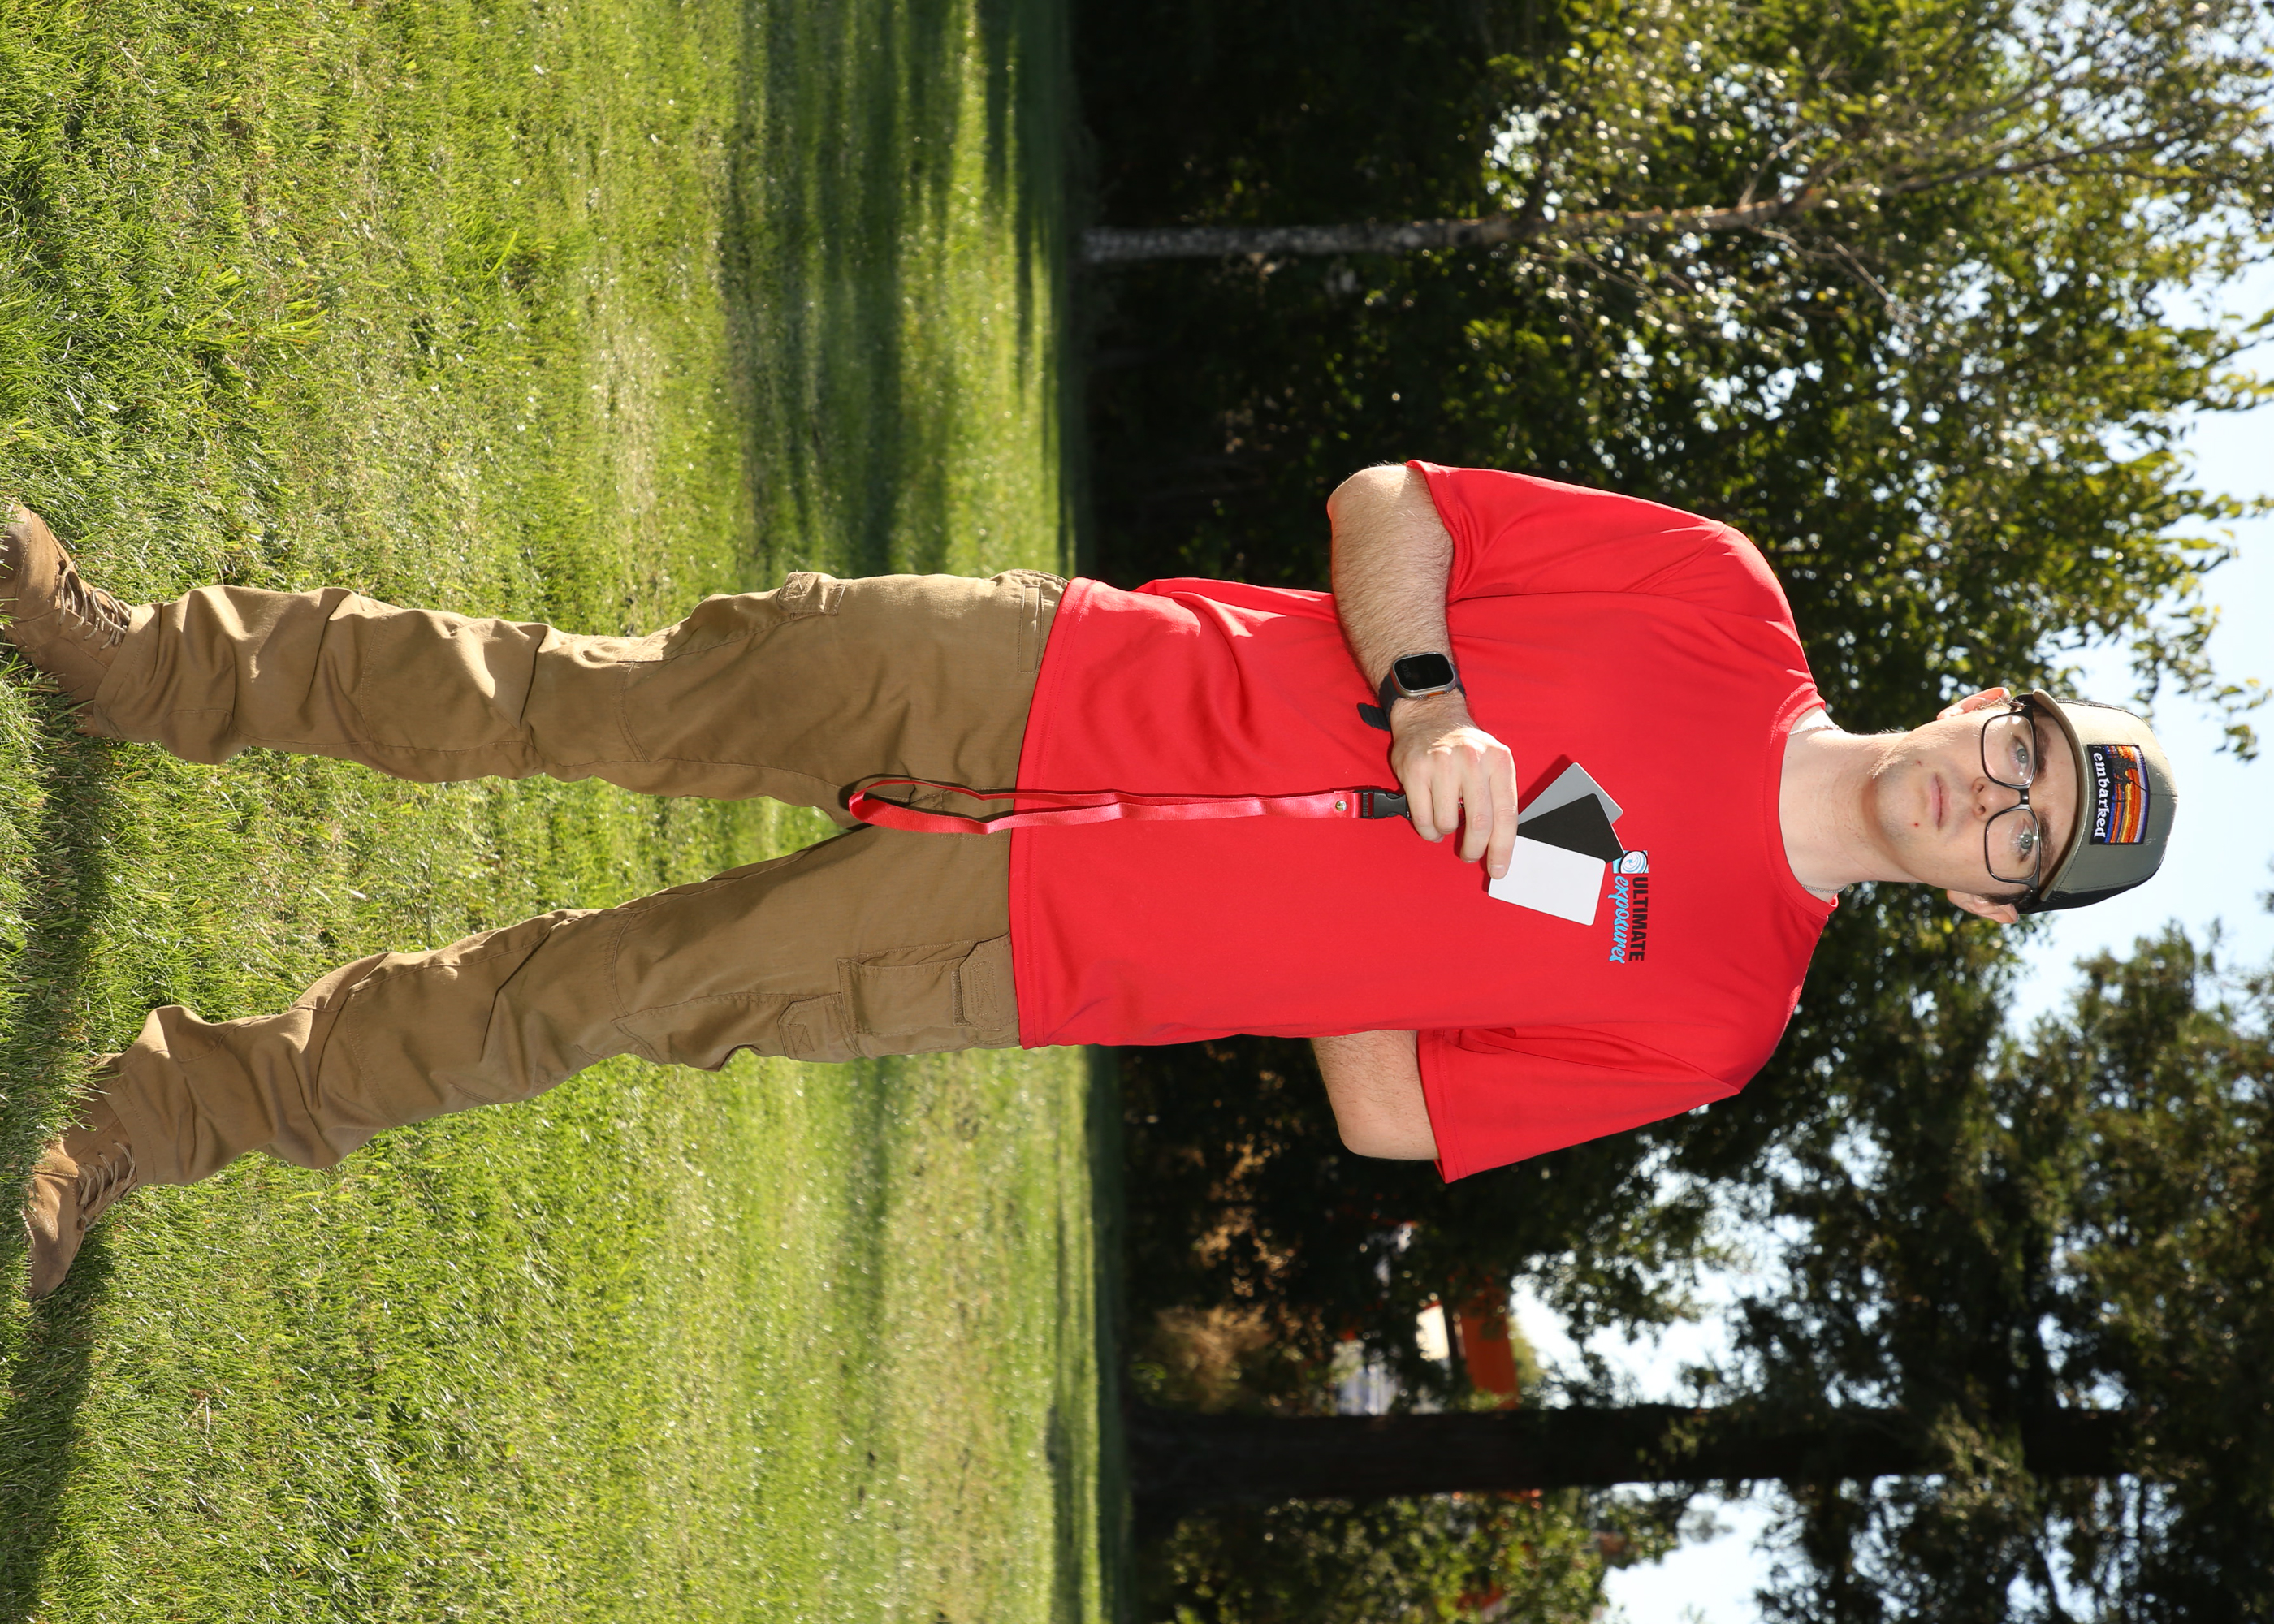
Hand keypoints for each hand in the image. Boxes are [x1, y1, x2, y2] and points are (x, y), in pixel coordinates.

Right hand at [1386, 691, 1517, 877]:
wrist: (1430, 715)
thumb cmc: (1464, 747)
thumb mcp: (1492, 762)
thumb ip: (1498, 796)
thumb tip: (1499, 844)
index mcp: (1499, 761)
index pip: (1507, 814)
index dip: (1503, 848)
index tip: (1498, 869)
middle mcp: (1473, 761)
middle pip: (1479, 823)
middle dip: (1474, 849)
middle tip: (1469, 855)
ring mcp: (1442, 764)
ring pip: (1447, 823)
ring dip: (1446, 832)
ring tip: (1446, 821)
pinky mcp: (1415, 770)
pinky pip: (1422, 818)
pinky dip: (1427, 830)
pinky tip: (1431, 821)